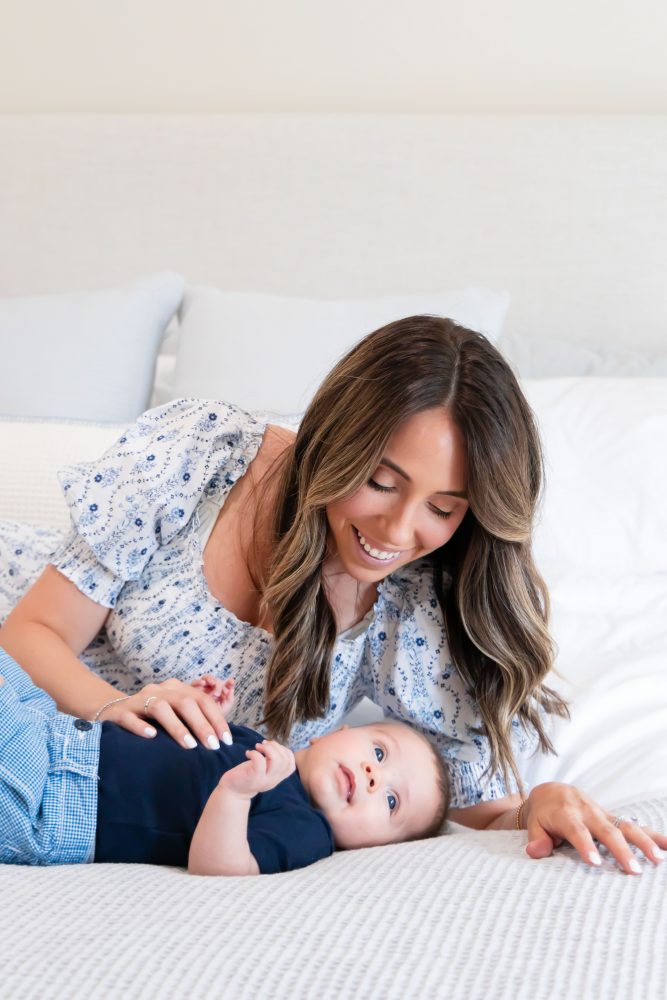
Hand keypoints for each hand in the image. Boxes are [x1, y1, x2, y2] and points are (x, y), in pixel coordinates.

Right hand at [99, 677, 232, 749]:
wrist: (111, 711)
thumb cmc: (150, 718)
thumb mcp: (174, 714)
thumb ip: (193, 720)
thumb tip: (221, 739)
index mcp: (176, 689)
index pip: (202, 700)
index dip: (216, 718)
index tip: (227, 740)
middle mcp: (159, 690)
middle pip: (184, 702)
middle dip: (202, 724)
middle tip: (213, 746)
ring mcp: (138, 700)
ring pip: (159, 707)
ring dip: (177, 726)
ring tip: (190, 745)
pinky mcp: (119, 712)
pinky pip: (129, 717)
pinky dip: (141, 726)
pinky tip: (151, 736)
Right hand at [191, 674, 234, 714]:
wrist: (202, 720)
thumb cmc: (213, 715)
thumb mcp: (224, 708)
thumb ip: (229, 699)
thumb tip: (232, 690)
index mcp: (221, 692)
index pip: (226, 684)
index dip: (229, 682)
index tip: (231, 682)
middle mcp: (212, 688)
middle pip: (216, 681)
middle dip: (218, 685)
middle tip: (217, 693)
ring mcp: (203, 688)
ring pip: (206, 678)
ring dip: (210, 679)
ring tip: (212, 683)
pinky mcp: (194, 689)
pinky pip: (195, 683)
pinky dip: (199, 681)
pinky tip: (202, 683)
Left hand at [220, 740, 295, 798]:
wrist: (232, 792)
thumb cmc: (247, 775)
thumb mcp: (263, 770)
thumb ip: (271, 762)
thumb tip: (276, 746)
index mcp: (277, 777)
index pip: (291, 765)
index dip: (285, 751)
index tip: (272, 747)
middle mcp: (273, 780)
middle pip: (285, 760)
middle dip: (276, 746)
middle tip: (263, 745)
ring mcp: (264, 780)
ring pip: (277, 761)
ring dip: (268, 748)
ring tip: (257, 747)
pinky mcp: (253, 778)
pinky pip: (260, 762)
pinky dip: (255, 753)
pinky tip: (248, 753)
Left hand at [522, 782, 666, 874]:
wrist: (552, 792)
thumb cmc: (543, 814)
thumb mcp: (533, 824)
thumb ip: (537, 839)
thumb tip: (535, 851)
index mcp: (565, 814)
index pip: (576, 830)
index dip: (585, 845)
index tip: (595, 863)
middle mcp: (587, 811)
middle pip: (606, 829)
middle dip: (621, 849)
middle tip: (633, 871)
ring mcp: (603, 813)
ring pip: (625, 825)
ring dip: (643, 842)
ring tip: (658, 860)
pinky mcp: (613, 817)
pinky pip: (634, 825)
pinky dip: (652, 834)